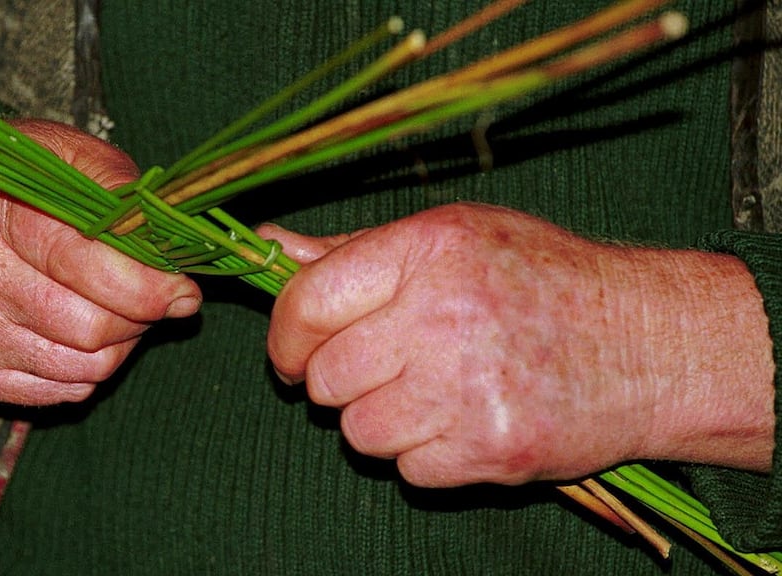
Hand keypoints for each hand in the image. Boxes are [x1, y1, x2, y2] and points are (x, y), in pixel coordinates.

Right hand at [0, 120, 200, 404]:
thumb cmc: (15, 183)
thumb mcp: (67, 157)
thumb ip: (121, 193)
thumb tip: (169, 248)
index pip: (90, 268)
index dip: (149, 287)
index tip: (181, 289)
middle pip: (92, 328)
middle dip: (138, 314)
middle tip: (143, 293)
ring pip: (84, 366)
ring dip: (117, 343)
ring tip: (108, 307)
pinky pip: (60, 390)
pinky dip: (85, 367)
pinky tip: (75, 332)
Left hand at [262, 202, 773, 486]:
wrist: (647, 345)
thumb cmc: (543, 281)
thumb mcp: (453, 237)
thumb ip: (354, 250)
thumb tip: (268, 246)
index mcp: (428, 248)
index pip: (306, 301)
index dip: (287, 336)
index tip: (296, 352)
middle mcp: (443, 314)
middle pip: (325, 379)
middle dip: (337, 382)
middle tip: (381, 370)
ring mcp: (468, 387)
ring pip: (358, 433)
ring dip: (381, 421)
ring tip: (431, 393)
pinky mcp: (491, 447)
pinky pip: (407, 470)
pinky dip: (424, 455)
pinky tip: (463, 419)